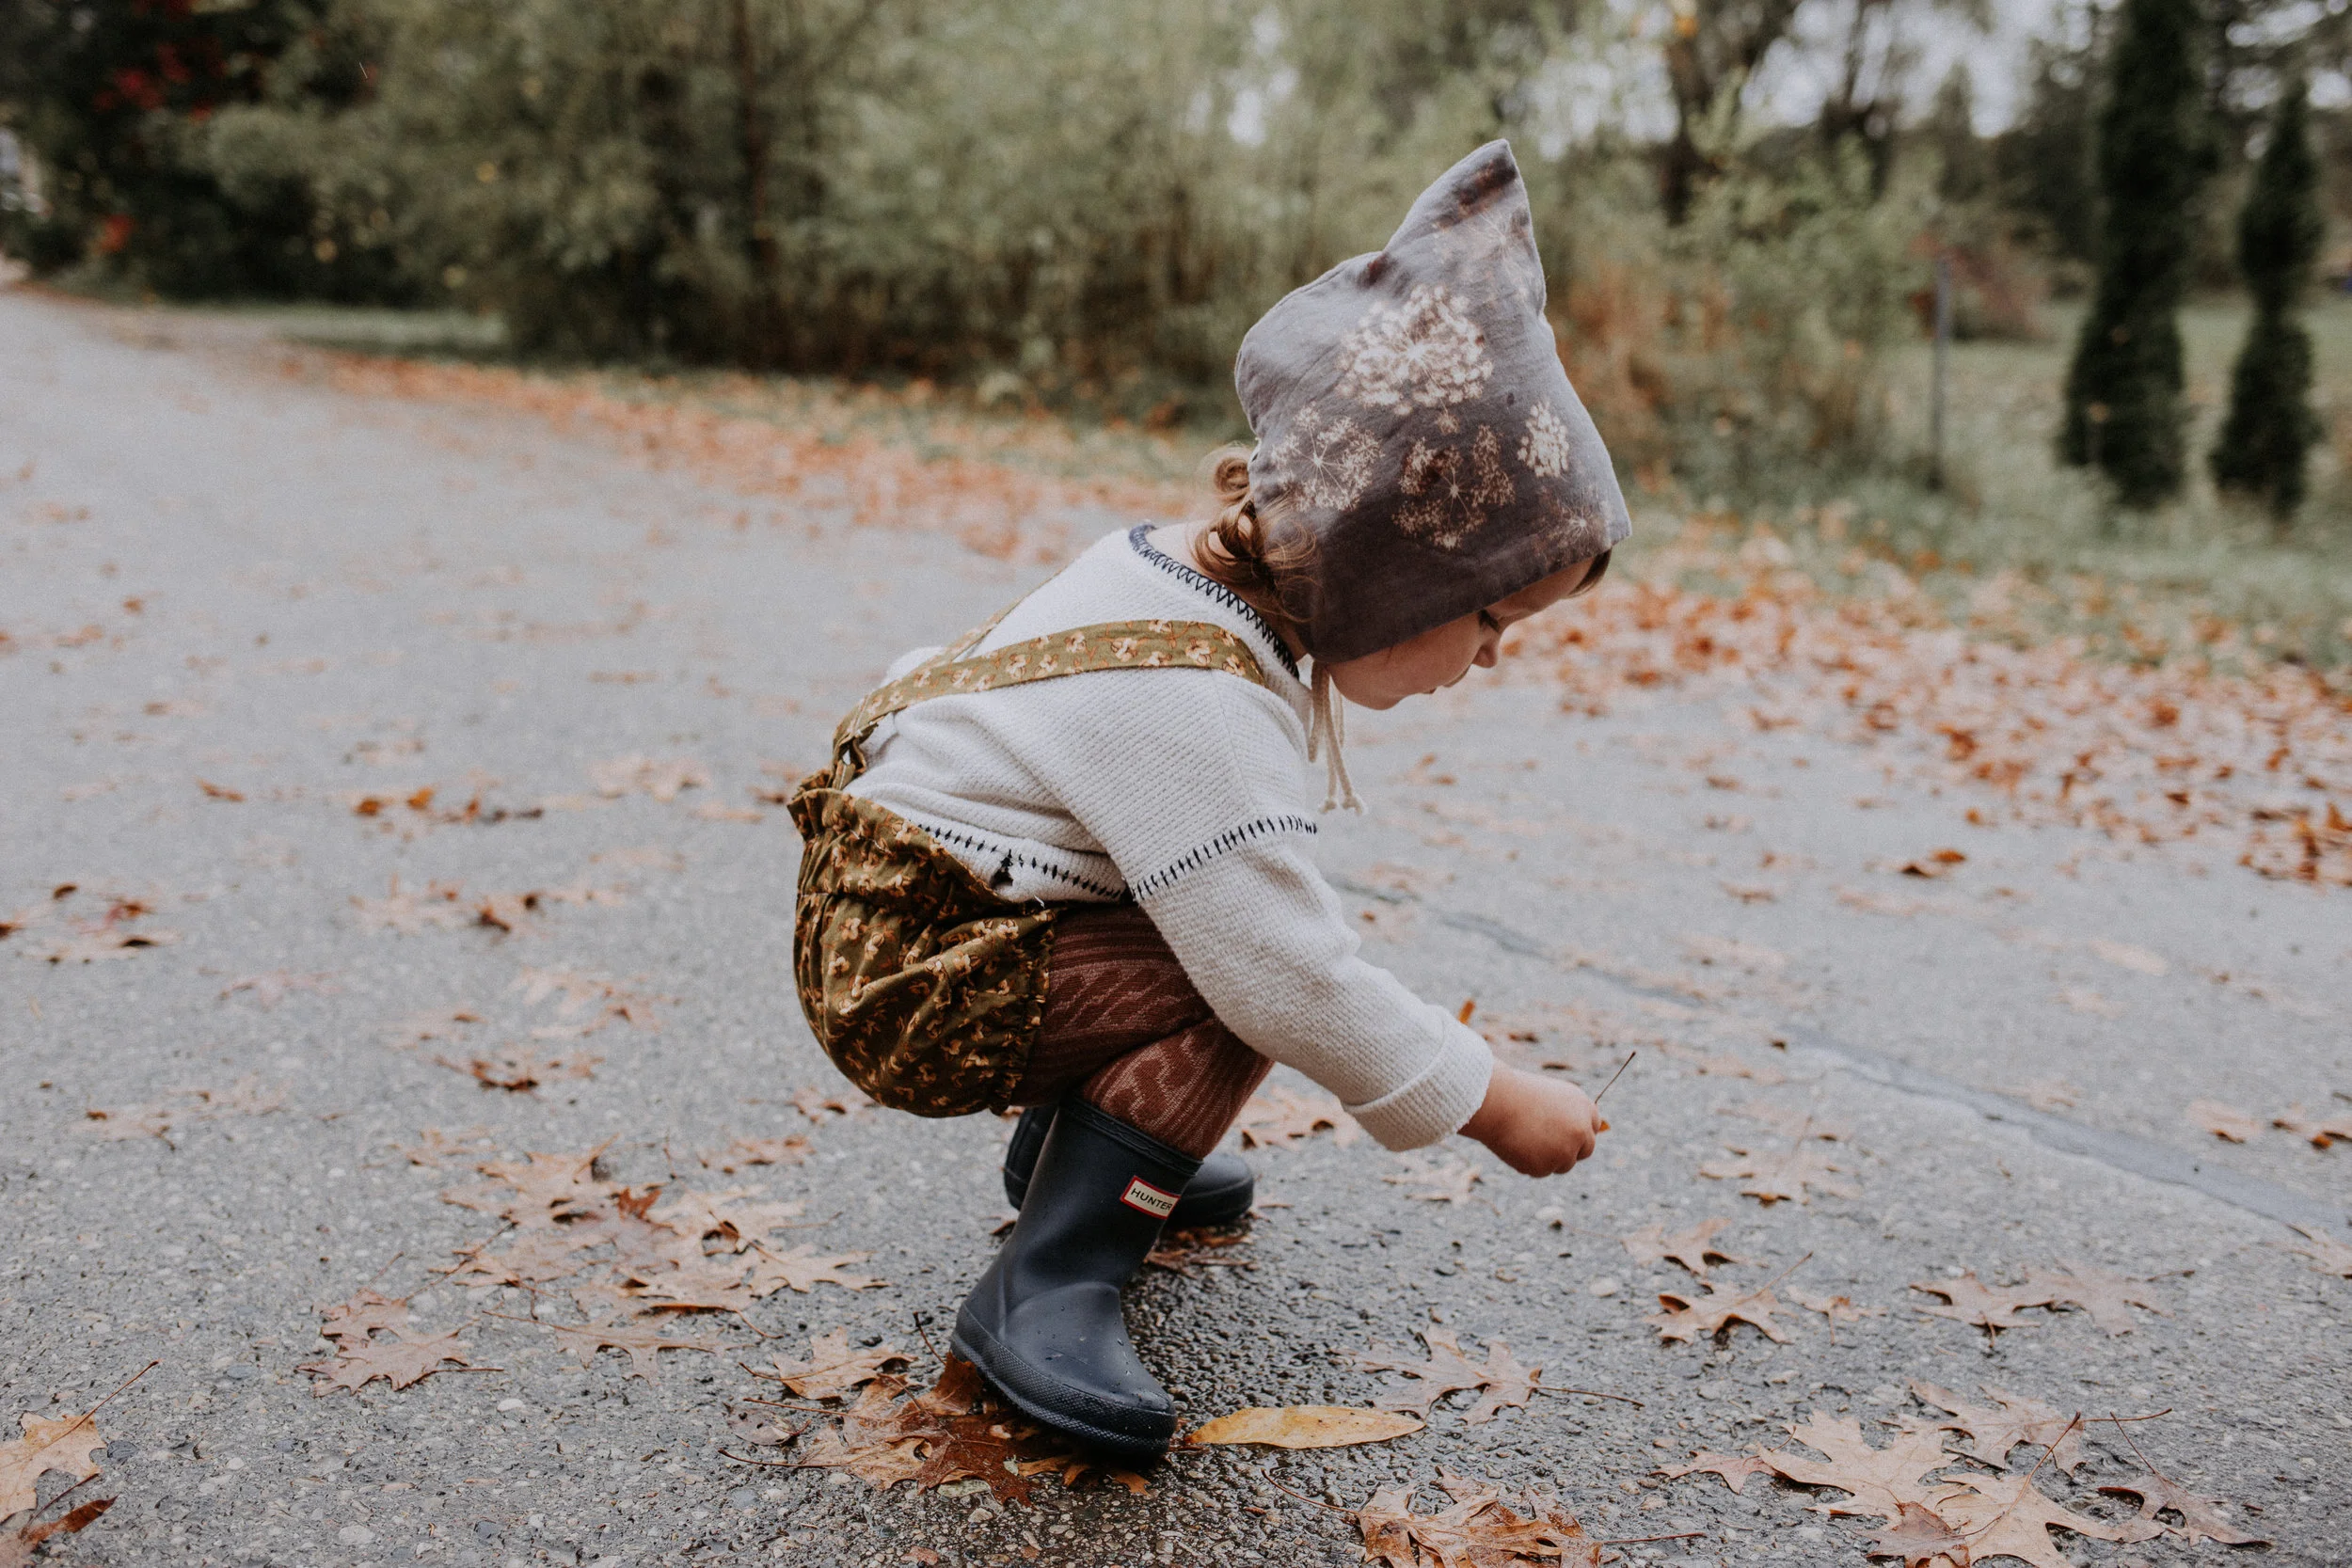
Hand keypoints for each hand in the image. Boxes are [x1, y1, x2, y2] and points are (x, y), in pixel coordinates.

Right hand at [1458, 1065, 1602, 1176]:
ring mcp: (1565, 1150)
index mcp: (1583, 1106)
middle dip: (1569, 1151)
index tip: (1568, 1137)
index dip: (1580, 1133)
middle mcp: (1580, 1129)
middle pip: (1585, 1150)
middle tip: (1548, 1148)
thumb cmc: (1513, 1093)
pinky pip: (1540, 1171)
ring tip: (1521, 1138)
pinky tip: (1514, 1145)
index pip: (1593, 1126)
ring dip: (1546, 1158)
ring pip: (1562, 1164)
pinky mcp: (1547, 1166)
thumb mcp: (1547, 1097)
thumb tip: (1569, 1136)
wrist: (1494, 1101)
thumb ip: (1564, 1115)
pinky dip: (1527, 1163)